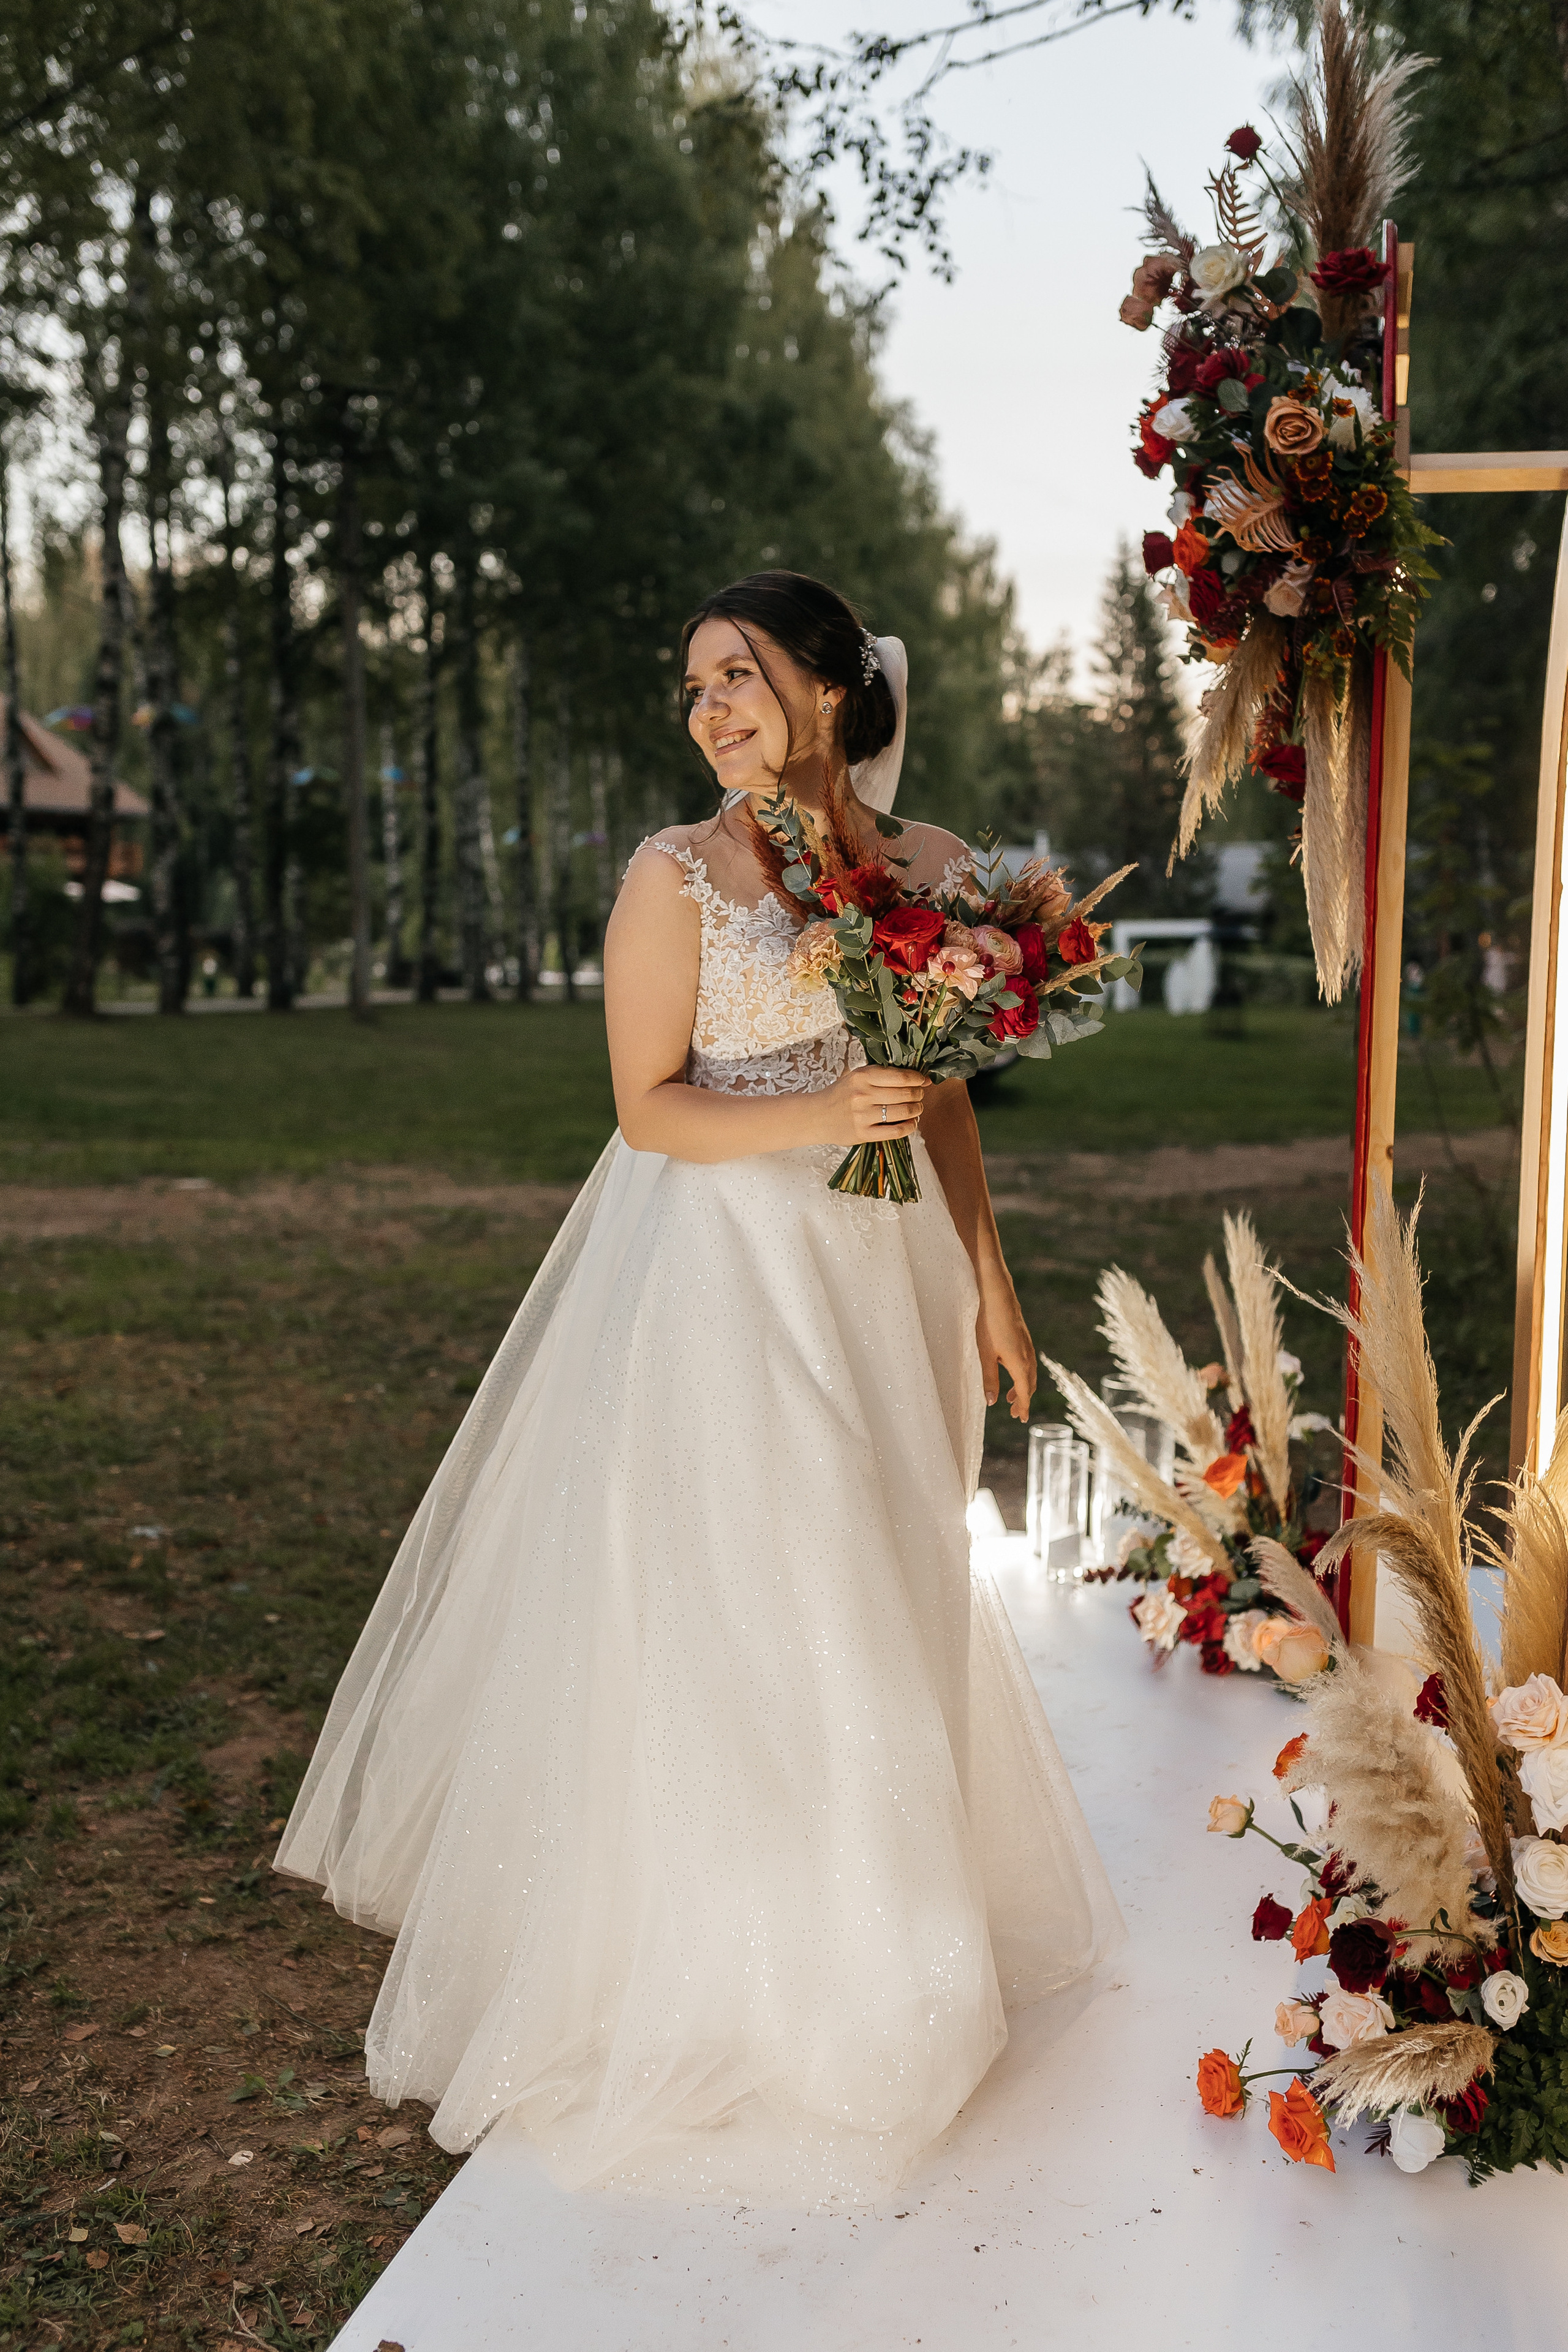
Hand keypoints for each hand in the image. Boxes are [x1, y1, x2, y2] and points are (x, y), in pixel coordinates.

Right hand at [817, 1063, 928, 1145]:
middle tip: (919, 1094)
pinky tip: (911, 1122)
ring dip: (916, 1109)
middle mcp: (863, 1095)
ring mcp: (863, 1116)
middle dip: (918, 1094)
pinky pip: (896, 1131)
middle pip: (905, 1094)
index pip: (900, 1077)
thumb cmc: (841, 1094)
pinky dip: (909, 1126)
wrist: (816, 1116)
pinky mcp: (863, 1134)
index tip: (924, 1081)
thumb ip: (882, 1075)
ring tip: (917, 1107)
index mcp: (862, 1076)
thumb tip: (918, 1077)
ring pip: (903, 1112)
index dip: (918, 1079)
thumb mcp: (856, 1076)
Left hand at [977, 1268, 1035, 1421]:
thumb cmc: (989, 1324)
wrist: (998, 1296)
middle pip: (1029, 1385)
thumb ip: (989, 1379)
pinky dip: (1022, 1374)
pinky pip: (1027, 1363)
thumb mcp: (985, 1354)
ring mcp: (1027, 1346)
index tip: (1021, 1420)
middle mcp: (1027, 1357)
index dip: (1023, 1407)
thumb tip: (991, 1402)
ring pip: (1029, 1373)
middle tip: (1014, 1413)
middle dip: (1023, 1400)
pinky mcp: (1023, 1338)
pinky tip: (1010, 1371)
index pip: (1024, 1393)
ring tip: (1011, 1397)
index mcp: (1019, 1364)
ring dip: (1022, 1387)